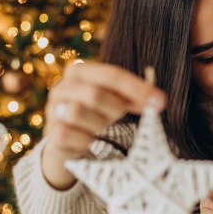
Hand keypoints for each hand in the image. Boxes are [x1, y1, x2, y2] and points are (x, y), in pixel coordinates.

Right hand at [41, 60, 165, 188]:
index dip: (137, 88)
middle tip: (123, 117)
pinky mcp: (51, 133)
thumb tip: (158, 99)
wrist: (65, 141)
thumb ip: (131, 96)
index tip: (160, 101)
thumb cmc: (95, 115)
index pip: (112, 74)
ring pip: (79, 113)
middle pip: (95, 94)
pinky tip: (89, 140)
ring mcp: (54, 110)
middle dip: (117, 108)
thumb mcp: (112, 100)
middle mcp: (62, 87)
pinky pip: (73, 135)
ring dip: (99, 124)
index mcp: (79, 72)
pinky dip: (87, 140)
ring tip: (101, 128)